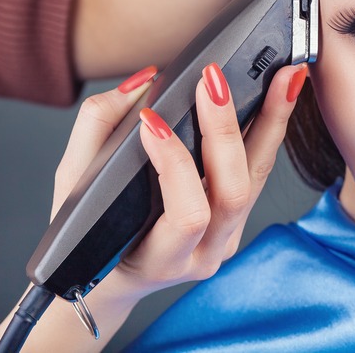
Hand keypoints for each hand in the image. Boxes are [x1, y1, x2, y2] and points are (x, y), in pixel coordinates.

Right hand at [0, 63, 307, 351]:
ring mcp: (228, 236)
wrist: (110, 278)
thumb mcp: (72, 187)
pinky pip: (261, 169)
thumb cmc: (88, 232)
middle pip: (234, 192)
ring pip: (260, 176)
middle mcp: (205, 253)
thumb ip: (97, 127)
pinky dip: (270, 127)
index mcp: (161, 259)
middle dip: (224, 130)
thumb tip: (142, 82)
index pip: (186, 214)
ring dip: (272, 122)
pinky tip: (281, 93)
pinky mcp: (240, 216)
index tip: (150, 119)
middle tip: (213, 79)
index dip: (174, 164)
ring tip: (282, 76)